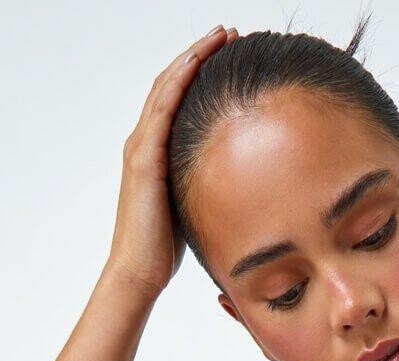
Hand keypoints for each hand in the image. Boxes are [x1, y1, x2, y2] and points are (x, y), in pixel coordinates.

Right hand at [104, 24, 237, 298]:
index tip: (230, 55)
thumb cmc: (166, 250)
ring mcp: (140, 147)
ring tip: (221, 36)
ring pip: (166, 88)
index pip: (179, 100)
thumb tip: (241, 179)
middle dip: (201, 55)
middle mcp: (143, 142)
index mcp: (155, 152)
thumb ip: (206, 183)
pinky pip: (161, 112)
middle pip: (172, 84)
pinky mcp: (143, 160)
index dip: (202, 73)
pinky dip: (178, 83)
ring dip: (193, 58)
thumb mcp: (194, 204)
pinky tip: (197, 63)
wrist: (140, 272)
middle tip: (230, 33)